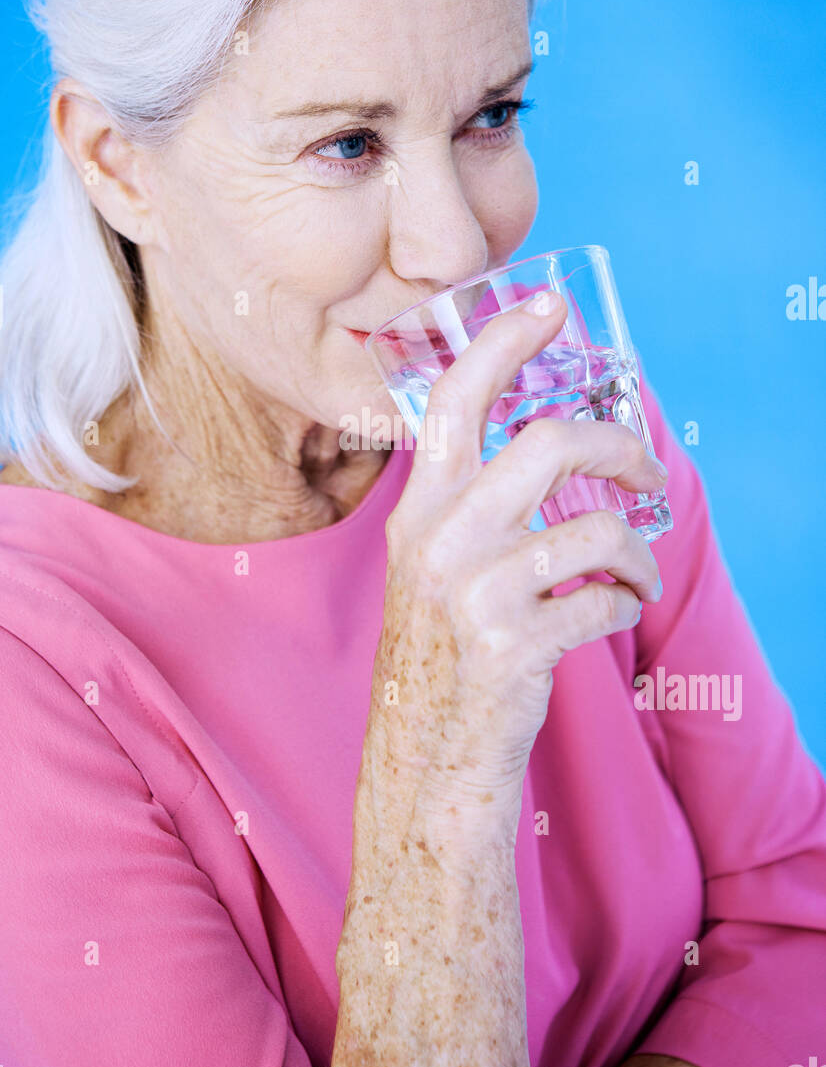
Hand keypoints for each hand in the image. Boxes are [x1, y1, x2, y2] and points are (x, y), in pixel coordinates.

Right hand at [372, 289, 665, 828]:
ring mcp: (475, 594)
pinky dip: (624, 602)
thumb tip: (543, 448)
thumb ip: (467, 507)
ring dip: (636, 550)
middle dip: (621, 448)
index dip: (507, 342)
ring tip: (635, 572)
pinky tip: (612, 614)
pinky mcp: (514, 648)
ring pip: (597, 528)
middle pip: (550, 444)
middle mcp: (439, 541)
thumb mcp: (429, 567)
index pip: (459, 399)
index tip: (550, 306)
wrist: (421, 760)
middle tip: (647, 470)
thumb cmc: (439, 657)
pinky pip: (605, 599)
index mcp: (419, 511)